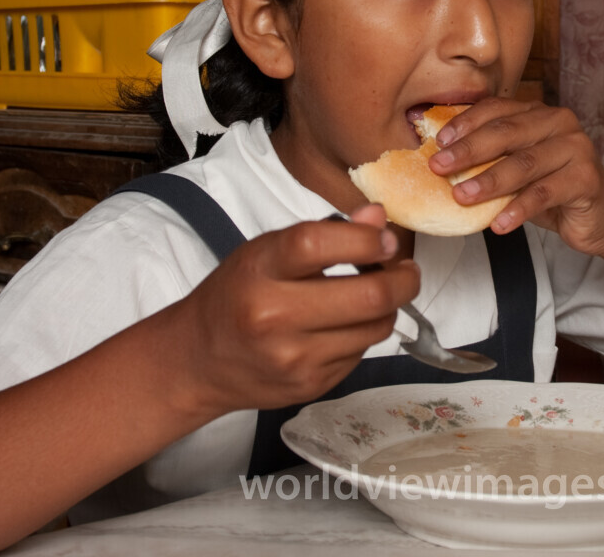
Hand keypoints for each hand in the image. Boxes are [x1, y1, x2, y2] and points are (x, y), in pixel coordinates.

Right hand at [175, 204, 419, 415]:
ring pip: (375, 328)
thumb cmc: (237, 295)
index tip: (384, 240)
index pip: (319, 244)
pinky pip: (361, 353)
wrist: (198, 360)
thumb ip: (324, 234)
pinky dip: (365, 334)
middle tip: (406, 271)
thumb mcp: (267, 252)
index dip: (365, 239)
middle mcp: (273, 316)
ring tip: (378, 295)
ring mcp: (293, 357)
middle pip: (367, 296)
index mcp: (260, 270)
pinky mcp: (310, 385)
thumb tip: (378, 217)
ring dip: (388, 308)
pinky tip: (347, 325)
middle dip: (403, 280)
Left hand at [426, 99, 603, 256]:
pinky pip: (545, 193)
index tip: (438, 142)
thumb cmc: (553, 190)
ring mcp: (577, 149)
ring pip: (524, 163)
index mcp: (539, 113)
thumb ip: (491, 158)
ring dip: (489, 181)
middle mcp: (560, 123)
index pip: (497, 110)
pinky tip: (499, 224)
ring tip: (462, 197)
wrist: (600, 218)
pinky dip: (518, 209)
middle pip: (507, 134)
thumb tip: (441, 160)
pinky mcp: (587, 179)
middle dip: (469, 151)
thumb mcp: (518, 170)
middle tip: (439, 167)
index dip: (465, 124)